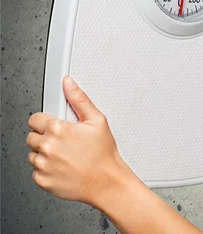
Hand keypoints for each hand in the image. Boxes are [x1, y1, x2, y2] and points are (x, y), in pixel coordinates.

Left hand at [26, 76, 128, 205]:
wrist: (106, 181)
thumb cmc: (103, 154)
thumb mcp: (97, 121)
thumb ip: (79, 99)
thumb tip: (68, 84)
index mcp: (58, 129)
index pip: (34, 119)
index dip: (46, 121)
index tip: (55, 126)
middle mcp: (47, 147)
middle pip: (32, 136)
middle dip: (45, 137)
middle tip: (64, 142)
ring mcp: (43, 165)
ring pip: (33, 154)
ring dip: (44, 154)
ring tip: (65, 155)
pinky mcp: (42, 180)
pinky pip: (36, 171)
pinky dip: (47, 169)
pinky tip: (63, 167)